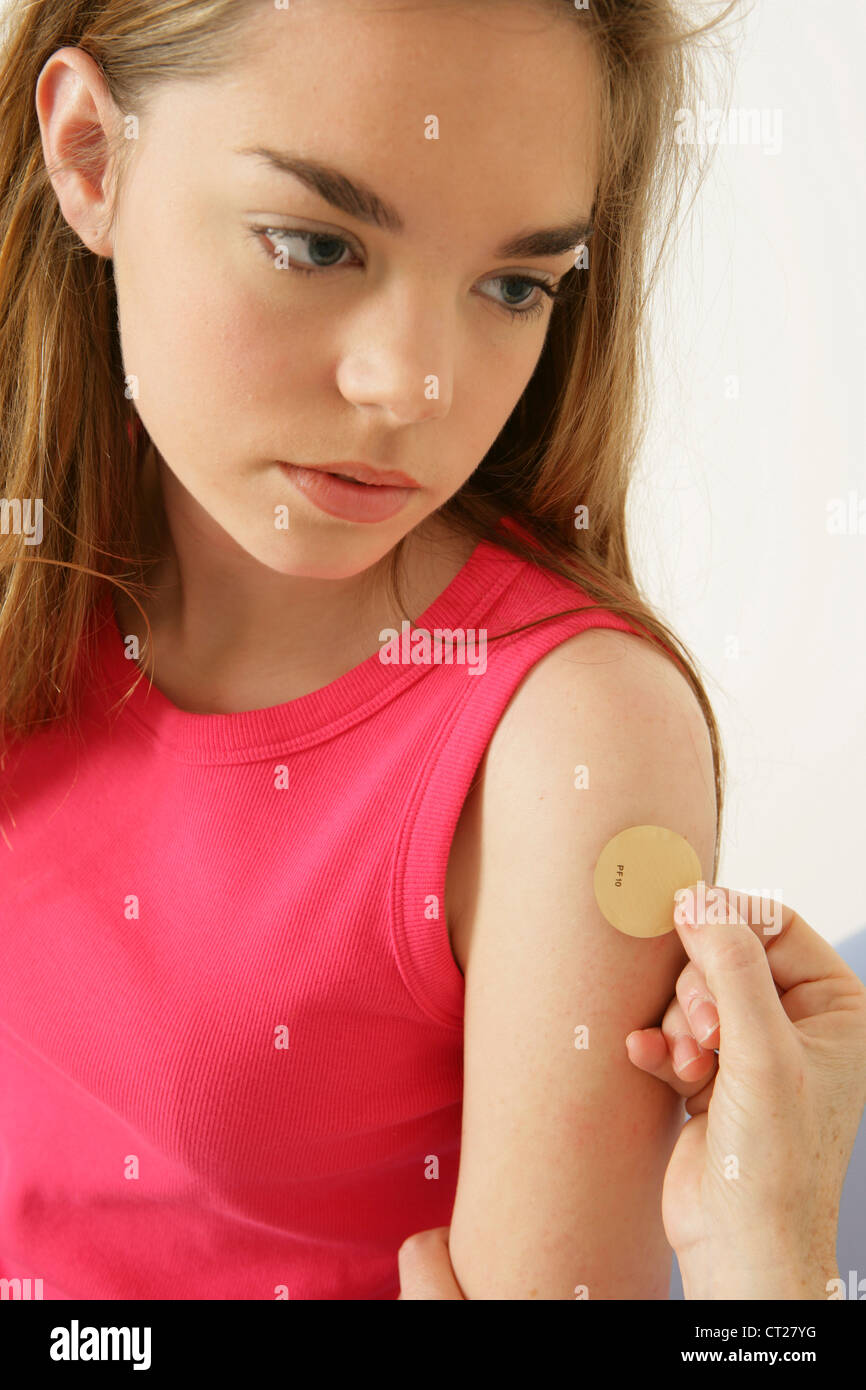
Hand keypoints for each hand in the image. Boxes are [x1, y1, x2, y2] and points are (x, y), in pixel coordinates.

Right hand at [397, 884, 865, 1298]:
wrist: (738, 1246)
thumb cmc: (774, 1164)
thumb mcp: (761, 1052)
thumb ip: (732, 968)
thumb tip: (699, 900)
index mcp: (838, 1009)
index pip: (778, 927)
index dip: (729, 920)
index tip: (682, 915)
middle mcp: (799, 1025)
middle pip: (728, 956)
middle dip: (702, 992)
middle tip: (706, 1034)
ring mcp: (754, 1051)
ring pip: (695, 991)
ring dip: (680, 1024)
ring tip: (690, 1065)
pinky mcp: (712, 1075)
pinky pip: (672, 1030)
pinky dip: (659, 1044)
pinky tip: (652, 1061)